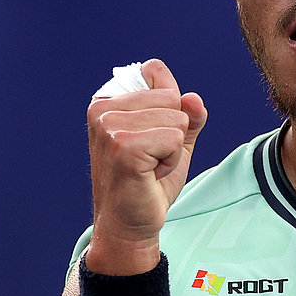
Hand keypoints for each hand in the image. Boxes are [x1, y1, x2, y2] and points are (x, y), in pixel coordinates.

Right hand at [85, 59, 205, 274]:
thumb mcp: (174, 140)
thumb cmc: (148, 181)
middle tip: (150, 158)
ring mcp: (110, 127)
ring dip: (172, 149)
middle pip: (173, 97)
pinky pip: (174, 139)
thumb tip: (194, 98)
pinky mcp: (123, 147)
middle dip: (173, 133)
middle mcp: (102, 109)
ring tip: (149, 167)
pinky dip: (171, 161)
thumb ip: (188, 115)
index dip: (170, 107)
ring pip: (177, 119)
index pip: (156, 72)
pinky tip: (150, 175)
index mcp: (108, 101)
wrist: (130, 223)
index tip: (151, 138)